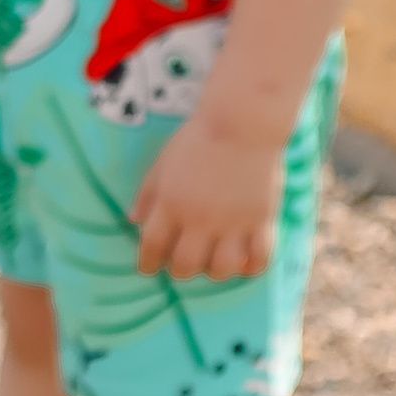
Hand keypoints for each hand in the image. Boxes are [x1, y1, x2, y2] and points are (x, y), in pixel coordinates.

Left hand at [132, 116, 282, 285]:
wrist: (242, 123)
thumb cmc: (197, 139)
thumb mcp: (162, 163)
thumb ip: (148, 194)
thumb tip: (132, 221)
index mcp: (171, 205)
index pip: (153, 246)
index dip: (147, 263)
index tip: (146, 269)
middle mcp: (200, 220)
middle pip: (186, 265)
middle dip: (179, 271)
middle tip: (181, 266)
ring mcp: (233, 223)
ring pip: (222, 268)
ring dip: (215, 272)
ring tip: (213, 263)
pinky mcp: (262, 220)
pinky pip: (260, 257)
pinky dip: (252, 267)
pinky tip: (245, 265)